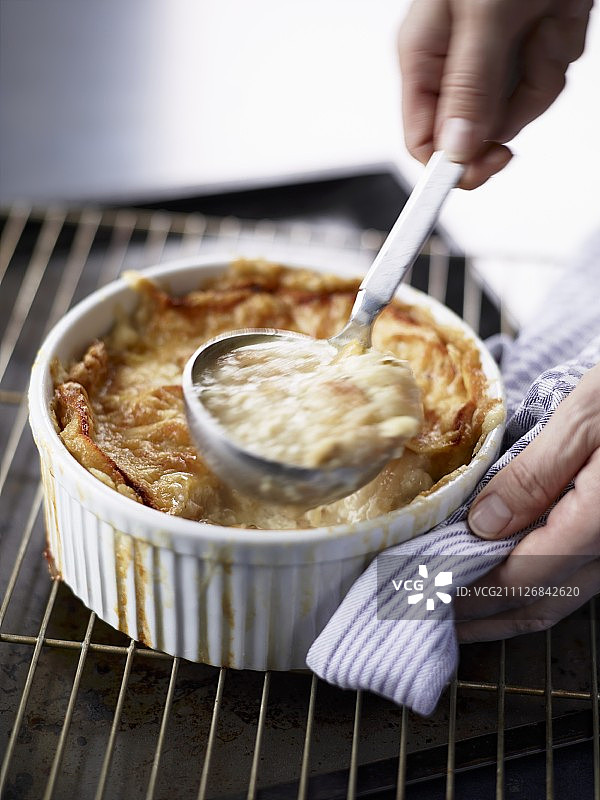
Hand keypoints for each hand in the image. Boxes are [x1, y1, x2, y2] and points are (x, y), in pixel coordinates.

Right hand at [398, 0, 592, 188]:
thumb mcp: (483, 14)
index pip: (422, 138)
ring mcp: (495, 58)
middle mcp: (456, 63)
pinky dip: (561, 51)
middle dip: (513, 103)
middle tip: (528, 59)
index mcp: (423, 55)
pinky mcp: (530, 49)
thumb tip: (454, 150)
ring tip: (544, 19)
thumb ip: (468, 86)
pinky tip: (557, 13)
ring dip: (543, 72)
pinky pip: (547, 81)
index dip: (449, 163)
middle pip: (477, 131)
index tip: (480, 169)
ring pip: (519, 109)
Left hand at [455, 363, 599, 640]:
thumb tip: (483, 525)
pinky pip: (572, 577)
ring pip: (558, 597)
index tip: (424, 588)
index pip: (524, 574)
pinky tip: (500, 575)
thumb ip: (535, 474)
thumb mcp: (585, 416)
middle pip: (540, 601)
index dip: (471, 588)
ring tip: (455, 607)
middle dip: (481, 614)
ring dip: (504, 608)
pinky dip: (530, 585)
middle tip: (428, 611)